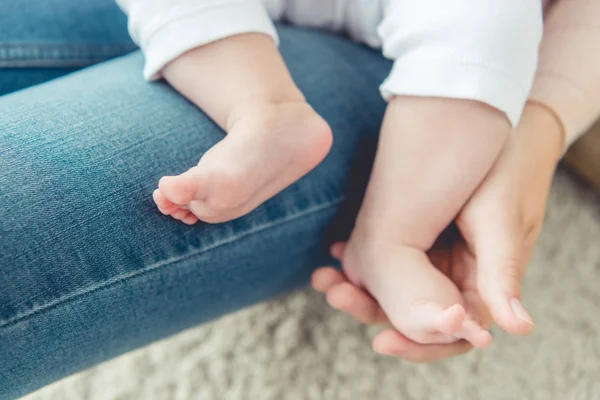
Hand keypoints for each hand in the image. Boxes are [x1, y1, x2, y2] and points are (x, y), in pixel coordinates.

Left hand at [312, 102, 563, 360]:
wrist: (500, 127)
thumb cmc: (509, 173)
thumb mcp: (504, 222)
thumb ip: (502, 273)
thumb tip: (518, 329)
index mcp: (482, 287)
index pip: (450, 334)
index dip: (417, 344)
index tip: (382, 341)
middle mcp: (455, 278)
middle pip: (410, 314)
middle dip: (370, 308)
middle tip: (335, 293)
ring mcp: (434, 257)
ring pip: (392, 289)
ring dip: (359, 286)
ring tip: (325, 277)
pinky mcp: (418, 235)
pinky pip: (386, 258)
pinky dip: (360, 259)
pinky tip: (336, 252)